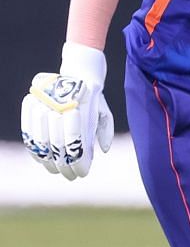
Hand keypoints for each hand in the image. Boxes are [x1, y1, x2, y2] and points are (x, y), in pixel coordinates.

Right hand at [20, 42, 113, 179]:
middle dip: (64, 165)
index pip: (77, 142)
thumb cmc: (94, 96)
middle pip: (58, 144)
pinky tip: (41, 159)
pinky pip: (27, 129)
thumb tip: (102, 151)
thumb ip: (103, 130)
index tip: (82, 173)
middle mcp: (60, 106)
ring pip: (41, 139)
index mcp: (81, 108)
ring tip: (56, 171)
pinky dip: (33, 147)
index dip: (78, 161)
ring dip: (48, 160)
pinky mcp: (31, 102)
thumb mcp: (104, 111)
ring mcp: (44, 103)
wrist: (78, 69)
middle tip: (71, 176)